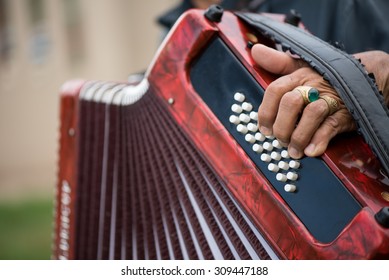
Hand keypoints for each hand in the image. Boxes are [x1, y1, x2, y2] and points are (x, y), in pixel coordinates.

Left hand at [251, 44, 355, 158]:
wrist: (362, 78)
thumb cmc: (322, 77)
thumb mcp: (300, 67)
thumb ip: (277, 62)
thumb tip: (255, 51)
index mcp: (298, 76)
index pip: (275, 90)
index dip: (266, 112)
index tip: (263, 129)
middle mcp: (313, 86)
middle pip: (291, 103)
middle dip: (281, 126)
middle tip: (279, 140)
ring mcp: (330, 99)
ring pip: (312, 114)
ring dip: (298, 136)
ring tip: (293, 151)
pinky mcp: (344, 114)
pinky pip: (330, 127)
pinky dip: (318, 140)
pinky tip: (310, 151)